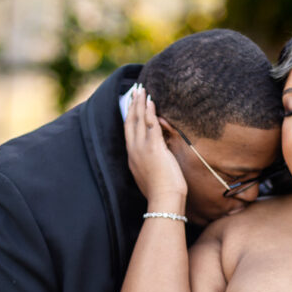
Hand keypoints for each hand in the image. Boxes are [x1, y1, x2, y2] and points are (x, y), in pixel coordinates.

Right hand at [123, 85, 188, 203]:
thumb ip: (150, 162)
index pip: (128, 131)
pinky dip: (150, 111)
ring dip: (140, 103)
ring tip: (142, 90)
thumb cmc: (161, 193)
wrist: (163, 201)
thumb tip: (156, 156)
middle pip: (130, 122)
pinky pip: (150, 124)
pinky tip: (151, 101)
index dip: (129, 116)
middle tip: (135, 91)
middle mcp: (134, 150)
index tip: (131, 105)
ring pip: (138, 120)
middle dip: (132, 105)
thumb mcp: (150, 174)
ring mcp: (142, 148)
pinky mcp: (153, 148)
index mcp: (132, 157)